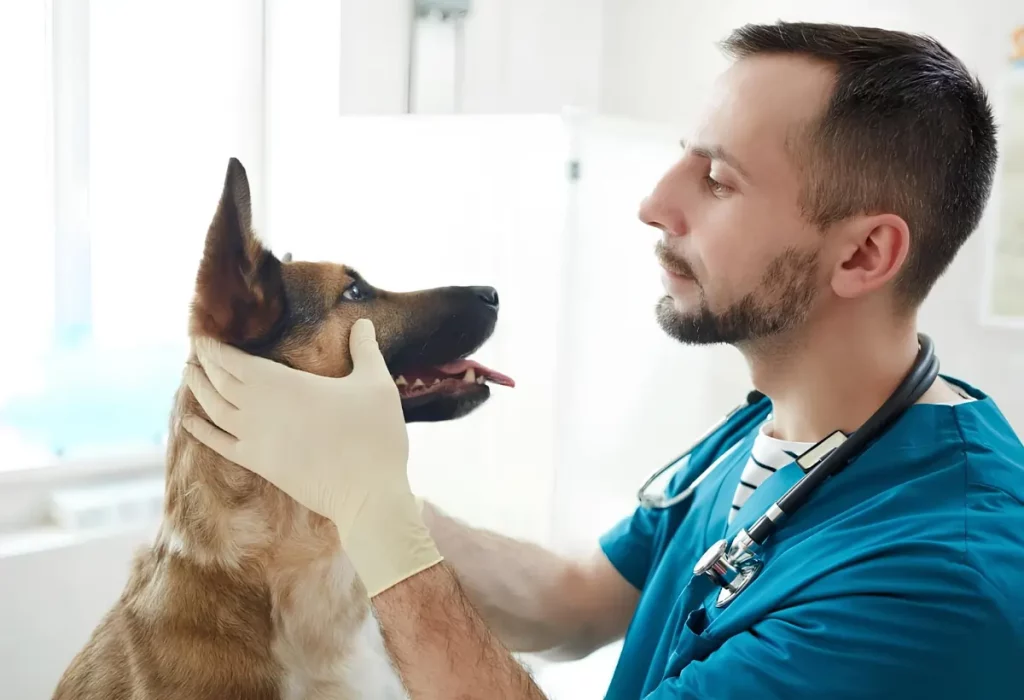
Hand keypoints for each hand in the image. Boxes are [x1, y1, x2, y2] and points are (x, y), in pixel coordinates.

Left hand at [182, 319, 441, 596]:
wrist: (366, 493)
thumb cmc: (374, 435)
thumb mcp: (376, 384)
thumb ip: (366, 349)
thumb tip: (362, 321)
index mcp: (284, 384)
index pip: (236, 360)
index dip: (215, 347)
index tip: (202, 334)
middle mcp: (259, 408)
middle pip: (220, 381)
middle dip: (205, 363)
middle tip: (195, 350)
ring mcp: (255, 438)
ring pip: (214, 409)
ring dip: (198, 390)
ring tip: (188, 374)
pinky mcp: (259, 463)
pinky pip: (219, 444)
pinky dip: (201, 431)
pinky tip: (189, 421)